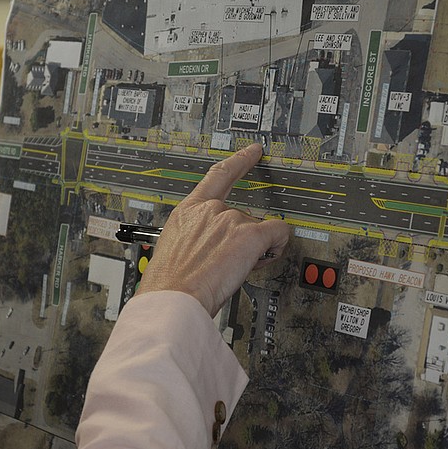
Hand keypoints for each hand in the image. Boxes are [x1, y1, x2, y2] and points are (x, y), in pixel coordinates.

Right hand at [137, 143, 289, 316]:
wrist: (174, 297)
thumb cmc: (169, 284)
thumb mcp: (174, 249)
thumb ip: (194, 238)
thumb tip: (208, 248)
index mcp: (188, 210)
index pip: (218, 176)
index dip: (240, 161)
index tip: (253, 151)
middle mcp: (210, 210)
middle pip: (241, 215)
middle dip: (242, 238)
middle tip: (230, 262)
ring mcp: (230, 220)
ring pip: (257, 230)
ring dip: (254, 248)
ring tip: (235, 270)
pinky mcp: (249, 235)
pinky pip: (278, 232)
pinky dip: (278, 244)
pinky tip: (265, 257)